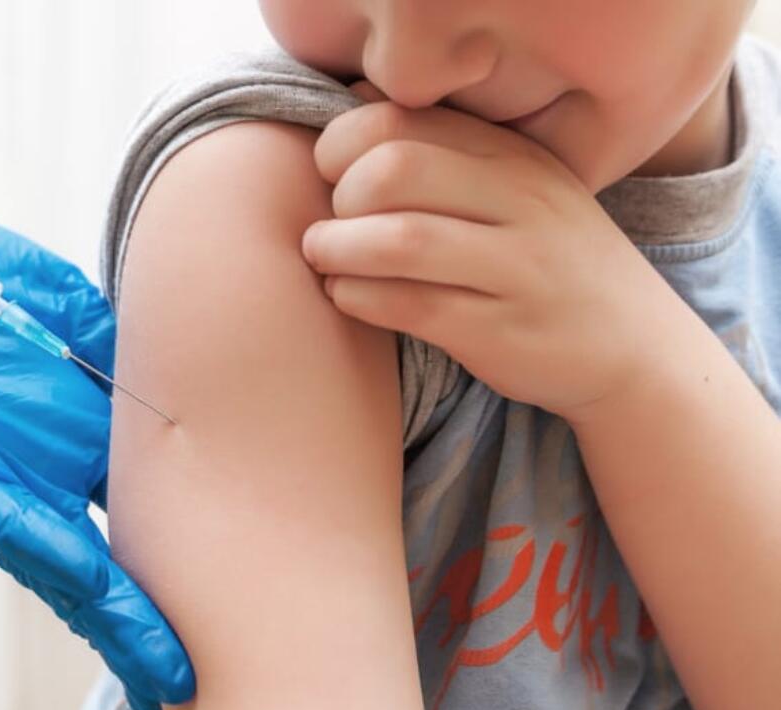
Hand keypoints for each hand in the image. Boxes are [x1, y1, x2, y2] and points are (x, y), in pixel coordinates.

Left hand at [0, 204, 194, 709]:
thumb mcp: (31, 284)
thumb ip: (93, 322)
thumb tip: (147, 363)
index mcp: (72, 410)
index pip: (149, 470)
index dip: (194, 509)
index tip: (250, 541)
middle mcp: (45, 452)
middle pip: (120, 530)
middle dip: (166, 586)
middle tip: (235, 635)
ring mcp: (0, 471)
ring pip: (71, 556)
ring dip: (121, 612)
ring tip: (171, 663)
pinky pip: (13, 530)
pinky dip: (63, 569)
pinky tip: (109, 602)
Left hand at [302, 97, 687, 420]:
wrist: (634, 349)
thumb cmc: (547, 265)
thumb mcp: (516, 191)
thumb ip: (445, 153)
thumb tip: (354, 111)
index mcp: (513, 156)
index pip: (402, 121)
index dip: (343, 145)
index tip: (332, 176)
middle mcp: (520, 202)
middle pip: (394, 171)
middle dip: (339, 197)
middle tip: (330, 226)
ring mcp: (515, 268)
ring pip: (400, 240)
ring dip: (337, 249)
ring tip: (325, 259)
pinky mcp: (499, 331)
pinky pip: (410, 305)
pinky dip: (358, 298)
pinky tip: (348, 296)